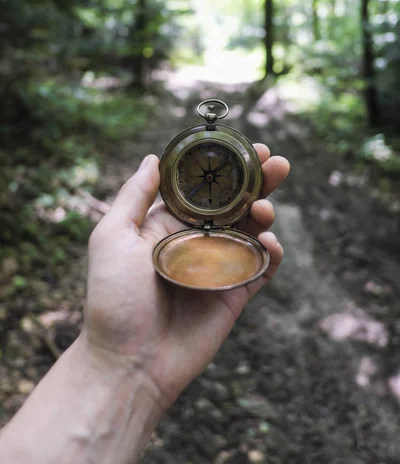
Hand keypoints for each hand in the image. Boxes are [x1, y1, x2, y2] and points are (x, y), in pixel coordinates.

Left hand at [83, 145, 289, 410]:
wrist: (128, 363)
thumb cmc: (113, 298)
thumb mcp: (111, 237)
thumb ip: (133, 195)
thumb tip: (153, 158)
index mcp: (168, 224)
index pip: (204, 187)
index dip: (227, 167)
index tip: (247, 148)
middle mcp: (196, 241)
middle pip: (235, 204)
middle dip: (258, 181)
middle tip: (277, 164)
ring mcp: (218, 267)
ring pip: (252, 231)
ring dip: (265, 213)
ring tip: (265, 208)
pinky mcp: (235, 294)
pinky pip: (261, 268)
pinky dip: (271, 254)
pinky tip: (268, 244)